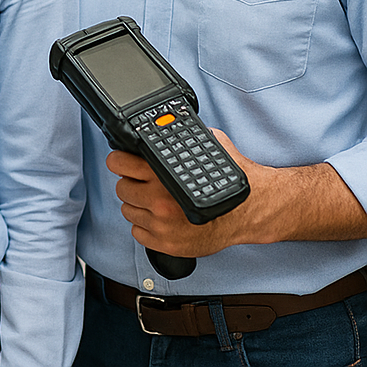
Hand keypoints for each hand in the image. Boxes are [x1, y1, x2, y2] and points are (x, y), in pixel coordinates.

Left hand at [107, 130, 262, 258]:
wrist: (251, 211)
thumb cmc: (231, 180)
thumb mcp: (206, 145)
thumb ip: (181, 137)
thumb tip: (164, 125)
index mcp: (163, 173)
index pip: (118, 163)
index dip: (118, 161)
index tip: (121, 162)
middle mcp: (160, 200)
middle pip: (121, 188)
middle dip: (131, 184)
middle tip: (145, 184)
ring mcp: (163, 224)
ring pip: (128, 211)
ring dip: (139, 206)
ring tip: (157, 202)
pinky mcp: (167, 244)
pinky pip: (138, 233)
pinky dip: (146, 226)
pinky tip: (162, 219)